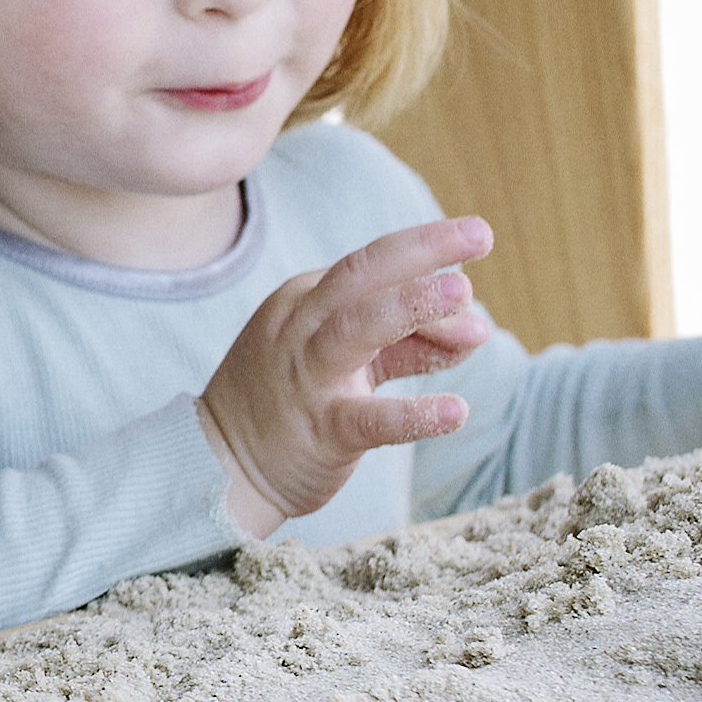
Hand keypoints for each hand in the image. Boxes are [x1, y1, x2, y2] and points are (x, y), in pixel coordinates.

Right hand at [197, 216, 497, 539]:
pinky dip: (413, 414)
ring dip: (411, 306)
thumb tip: (476, 326)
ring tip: (464, 293)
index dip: (426, 255)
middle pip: (360, 274)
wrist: (221, 467)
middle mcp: (299, 328)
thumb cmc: (291, 402)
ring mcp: (305, 378)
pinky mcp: (318, 431)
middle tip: (480, 234)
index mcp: (304, 300)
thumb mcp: (347, 359)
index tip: (476, 247)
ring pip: (357, 329)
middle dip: (421, 249)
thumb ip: (410, 343)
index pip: (372, 268)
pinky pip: (367, 419)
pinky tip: (456, 410)